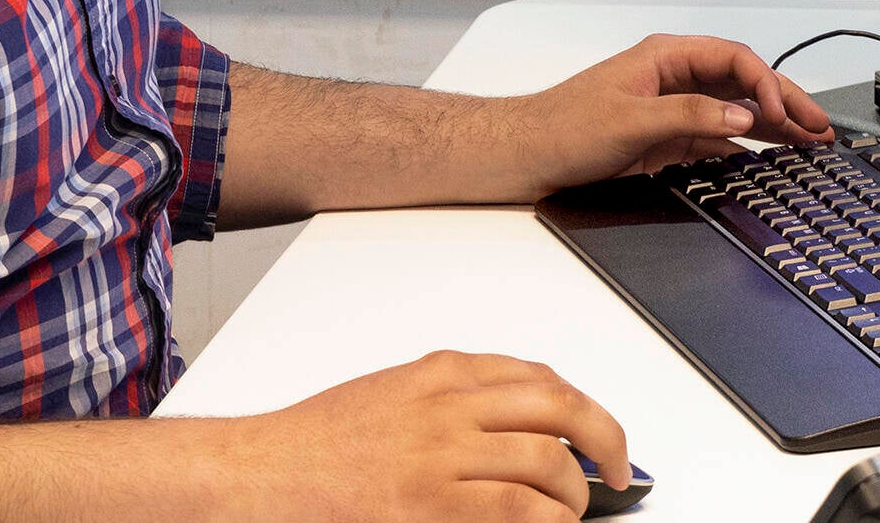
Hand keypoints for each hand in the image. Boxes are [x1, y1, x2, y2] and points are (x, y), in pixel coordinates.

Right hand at [245, 351, 629, 522]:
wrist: (262, 472)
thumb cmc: (318, 442)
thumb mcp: (394, 396)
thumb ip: (452, 402)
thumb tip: (512, 427)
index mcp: (442, 372)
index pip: (538, 377)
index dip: (579, 407)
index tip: (593, 433)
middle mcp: (450, 402)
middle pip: (559, 404)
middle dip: (604, 436)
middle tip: (617, 468)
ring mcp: (442, 452)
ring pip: (546, 457)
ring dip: (574, 491)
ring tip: (574, 510)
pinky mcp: (431, 503)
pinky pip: (517, 507)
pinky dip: (548, 518)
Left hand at [507, 32, 834, 197]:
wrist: (526, 157)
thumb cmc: (561, 126)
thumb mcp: (630, 120)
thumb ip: (690, 116)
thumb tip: (742, 117)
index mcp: (666, 58)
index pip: (734, 60)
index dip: (766, 84)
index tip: (784, 113)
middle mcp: (675, 79)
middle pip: (743, 85)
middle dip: (784, 103)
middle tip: (820, 126)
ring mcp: (673, 111)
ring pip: (736, 114)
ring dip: (773, 128)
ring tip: (811, 142)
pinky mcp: (667, 142)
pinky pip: (718, 143)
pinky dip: (746, 152)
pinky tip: (769, 163)